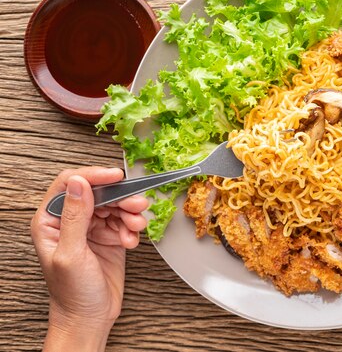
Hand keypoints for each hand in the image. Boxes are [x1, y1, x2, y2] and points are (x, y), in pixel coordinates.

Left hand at [31, 167, 148, 351]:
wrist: (89, 318)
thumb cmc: (71, 293)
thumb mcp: (71, 253)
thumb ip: (74, 216)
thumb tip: (78, 183)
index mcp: (50, 220)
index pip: (70, 183)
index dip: (94, 176)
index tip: (116, 176)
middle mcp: (71, 220)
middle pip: (100, 192)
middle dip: (121, 198)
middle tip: (137, 205)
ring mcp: (91, 228)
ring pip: (115, 205)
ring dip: (130, 213)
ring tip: (136, 226)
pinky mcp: (110, 236)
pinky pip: (125, 220)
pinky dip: (132, 229)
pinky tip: (131, 242)